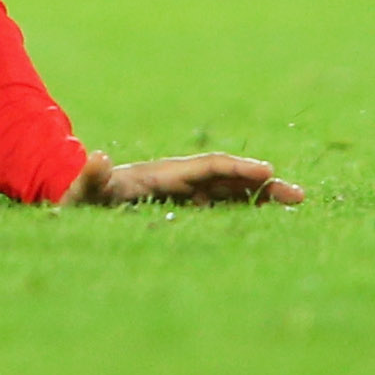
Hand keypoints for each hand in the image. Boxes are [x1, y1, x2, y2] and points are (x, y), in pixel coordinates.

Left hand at [60, 149, 305, 208]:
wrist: (75, 197)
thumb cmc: (79, 196)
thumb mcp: (82, 190)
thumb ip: (90, 175)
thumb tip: (97, 156)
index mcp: (162, 174)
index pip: (207, 167)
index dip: (237, 168)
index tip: (267, 171)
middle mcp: (178, 179)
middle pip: (227, 176)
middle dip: (261, 183)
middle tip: (299, 195)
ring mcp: (183, 192)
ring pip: (229, 190)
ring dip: (260, 194)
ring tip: (296, 202)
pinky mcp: (183, 206)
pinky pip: (220, 205)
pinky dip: (244, 207)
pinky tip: (268, 218)